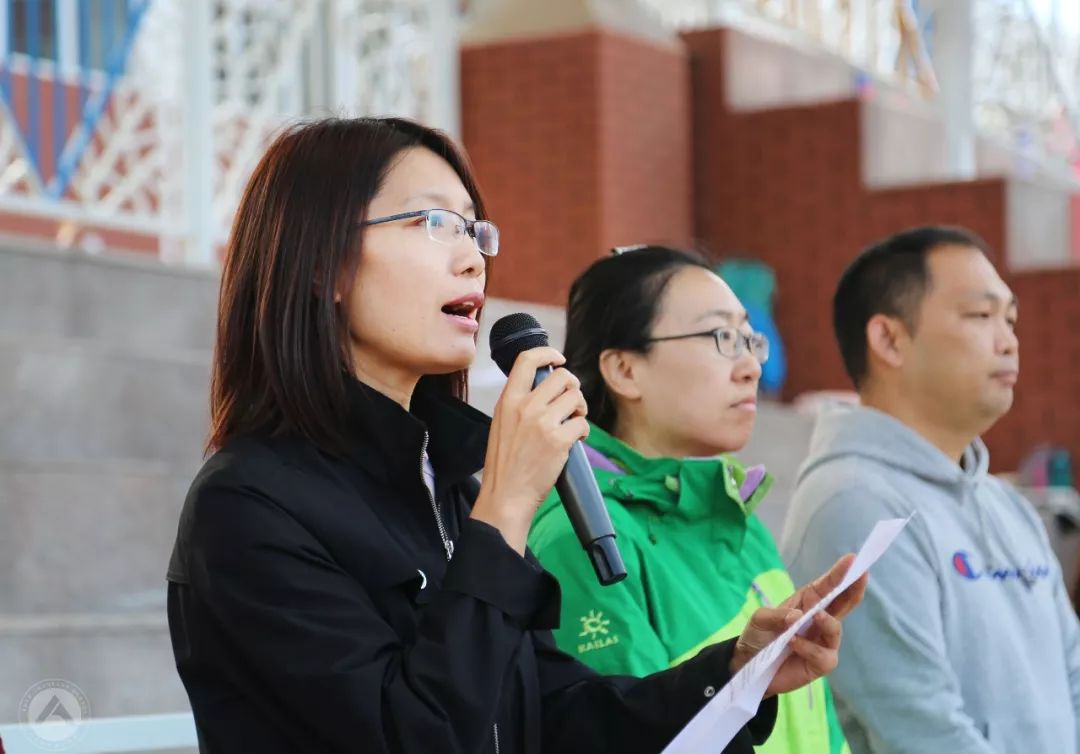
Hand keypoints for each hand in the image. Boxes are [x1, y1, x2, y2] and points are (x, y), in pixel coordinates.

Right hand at [471, 347, 588, 553]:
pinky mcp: (559, 440)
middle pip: (562, 376)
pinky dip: (583, 431)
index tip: (558, 359)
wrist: (505, 495)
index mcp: (508, 400)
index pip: (527, 360)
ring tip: (573, 423)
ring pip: (576, 397)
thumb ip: (519, 403)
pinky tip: (576, 440)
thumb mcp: (501, 423)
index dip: (548, 353)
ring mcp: (543, 422)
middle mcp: (526, 406)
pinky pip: (583, 423)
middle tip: (571, 401)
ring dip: (580, 409)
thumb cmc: (504, 464)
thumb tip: (544, 388)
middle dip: (573, 386)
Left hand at [730, 554, 867, 696]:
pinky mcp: (819, 664)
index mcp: (807, 602)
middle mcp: (819, 620)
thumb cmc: (758, 635)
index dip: (840, 573)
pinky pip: (824, 656)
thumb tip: (798, 616)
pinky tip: (793, 642)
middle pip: (843, 604)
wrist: (748, 663)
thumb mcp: (761, 619)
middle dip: (853, 589)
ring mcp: (822, 642)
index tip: (852, 559)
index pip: (828, 587)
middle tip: (861, 575)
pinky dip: (809, 648)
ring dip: (828, 622)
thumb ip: (777, 616)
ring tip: (816, 616)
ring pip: (836, 630)